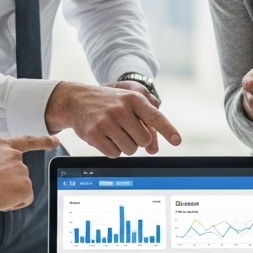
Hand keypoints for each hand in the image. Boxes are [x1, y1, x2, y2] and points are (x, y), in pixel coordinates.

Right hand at [0, 135, 58, 212]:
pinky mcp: (25, 186)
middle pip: (19, 172)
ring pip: (20, 187)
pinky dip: (15, 203)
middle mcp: (13, 155)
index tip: (55, 141)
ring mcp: (21, 170)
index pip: (25, 141)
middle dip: (9, 183)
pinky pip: (24, 199)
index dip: (42, 141)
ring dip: (10, 193)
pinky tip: (1, 201)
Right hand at [44, 82, 180, 156]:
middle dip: (138, 140)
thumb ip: (145, 123)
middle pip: (144, 140)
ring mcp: (106, 121)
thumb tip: (154, 150)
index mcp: (133, 98)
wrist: (75, 100)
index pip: (155, 116)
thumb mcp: (127, 103)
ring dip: (124, 146)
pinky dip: (112, 150)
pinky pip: (114, 154)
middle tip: (126, 130)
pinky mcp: (94, 134)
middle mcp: (120, 108)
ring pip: (130, 150)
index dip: (167, 130)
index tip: (177, 141)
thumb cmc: (108, 103)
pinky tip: (104, 137)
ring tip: (113, 132)